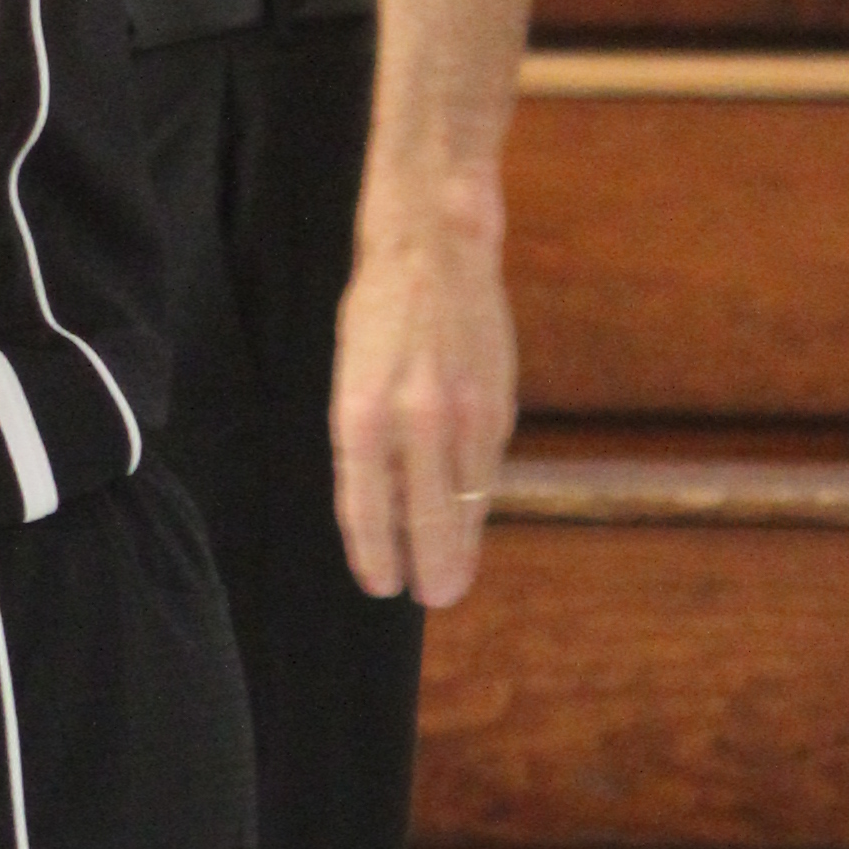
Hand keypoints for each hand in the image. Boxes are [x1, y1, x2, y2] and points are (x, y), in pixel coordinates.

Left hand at [332, 199, 515, 606]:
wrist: (434, 249)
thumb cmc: (378, 316)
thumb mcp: (349, 379)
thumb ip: (367, 446)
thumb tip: (390, 513)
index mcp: (361, 415)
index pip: (367, 511)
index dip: (375, 556)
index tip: (382, 586)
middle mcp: (414, 419)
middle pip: (427, 521)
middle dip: (432, 567)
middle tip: (434, 598)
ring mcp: (464, 413)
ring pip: (466, 502)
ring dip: (462, 544)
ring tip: (454, 576)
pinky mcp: (498, 404)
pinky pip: (486, 470)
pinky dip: (478, 499)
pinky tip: (471, 519)